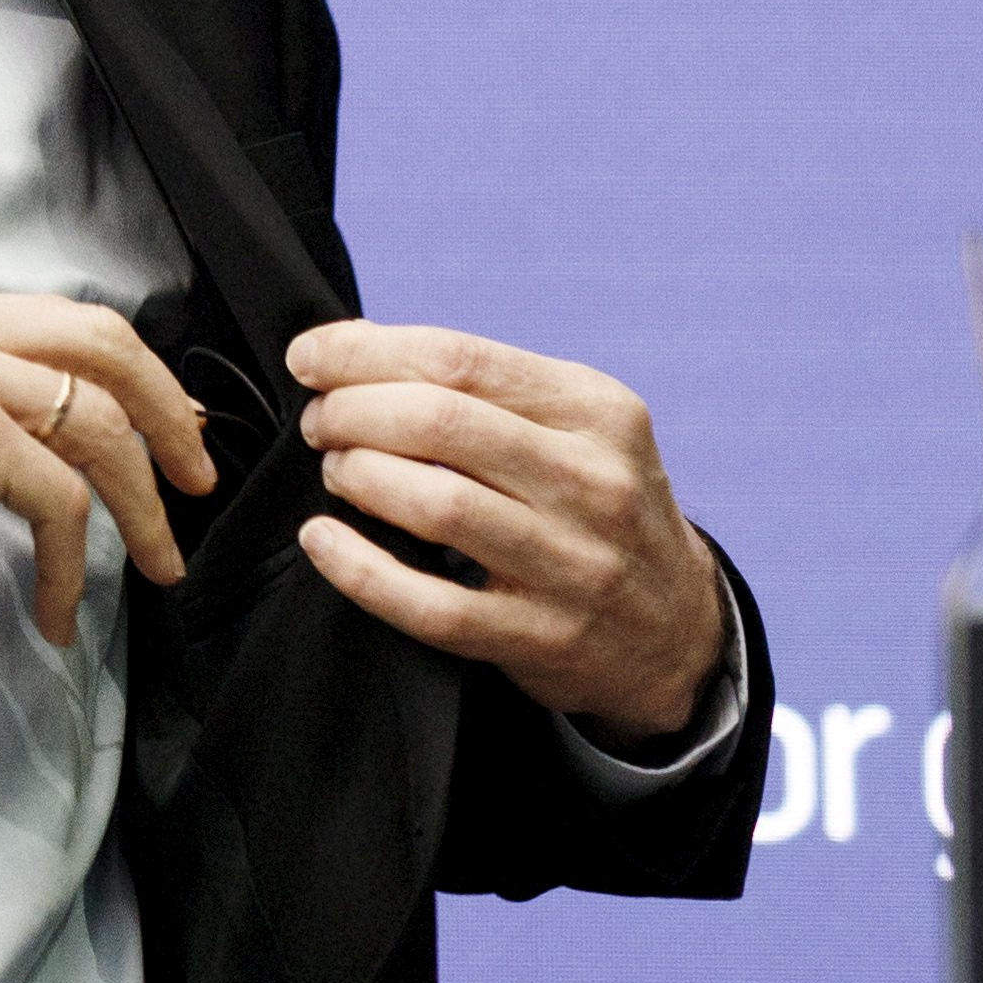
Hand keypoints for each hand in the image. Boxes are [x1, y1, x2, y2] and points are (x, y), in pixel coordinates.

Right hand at [0, 290, 219, 646]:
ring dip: (143, 507)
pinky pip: (64, 499)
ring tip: (157, 562)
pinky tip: (55, 610)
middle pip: (101, 345)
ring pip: (100, 427)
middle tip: (195, 478)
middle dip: (167, 415)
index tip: (166, 433)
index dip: (133, 375)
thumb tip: (75, 432)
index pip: (63, 322)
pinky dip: (73, 565)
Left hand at [285, 320, 725, 740]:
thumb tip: (348, 344)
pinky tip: (322, 539)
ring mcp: (573, 566)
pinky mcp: (542, 638)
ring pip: (436, 505)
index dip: (362, 354)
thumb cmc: (593, 504)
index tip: (307, 358)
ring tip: (337, 470)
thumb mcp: (573, 427)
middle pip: (440, 424)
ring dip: (358, 477)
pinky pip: (432, 605)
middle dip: (351, 412)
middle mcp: (593, 483)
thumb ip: (478, 384)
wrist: (675, 630)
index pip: (459, 360)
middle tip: (319, 423)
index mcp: (597, 411)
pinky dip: (359, 569)